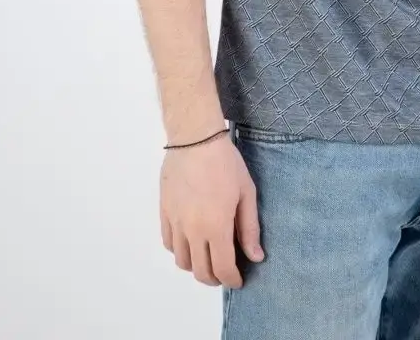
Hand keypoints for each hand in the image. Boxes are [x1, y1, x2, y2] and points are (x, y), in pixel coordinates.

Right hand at [159, 133, 264, 288]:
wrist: (195, 139)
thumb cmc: (226, 163)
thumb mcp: (246, 193)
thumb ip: (250, 228)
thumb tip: (256, 257)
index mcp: (216, 227)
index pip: (222, 268)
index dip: (231, 280)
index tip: (238, 280)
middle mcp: (192, 231)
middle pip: (200, 271)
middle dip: (215, 278)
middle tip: (225, 272)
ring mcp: (175, 223)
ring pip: (182, 261)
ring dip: (196, 266)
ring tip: (208, 257)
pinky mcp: (164, 213)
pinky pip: (169, 243)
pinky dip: (180, 250)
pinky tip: (191, 242)